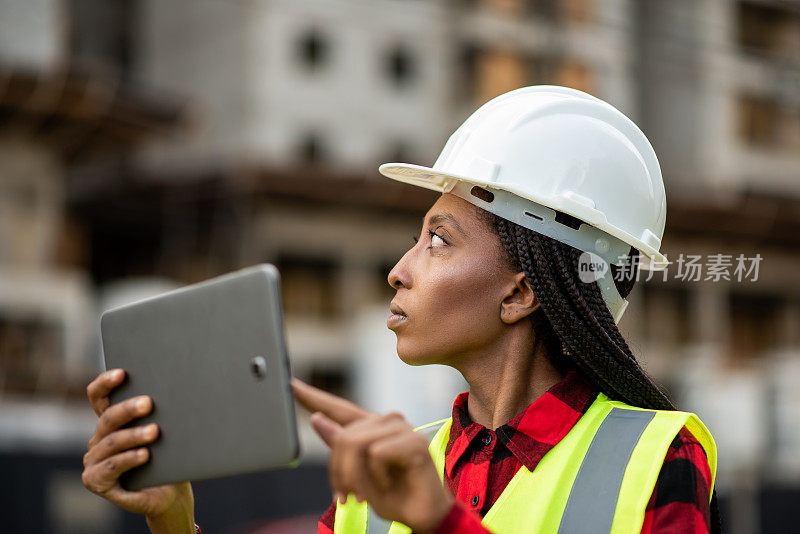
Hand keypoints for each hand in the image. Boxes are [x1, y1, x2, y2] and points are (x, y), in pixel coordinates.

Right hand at [82, 369, 194, 531]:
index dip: (105, 383)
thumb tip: (174, 390)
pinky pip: (110, 467)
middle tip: (149, 403)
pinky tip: (144, 455)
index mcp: (111, 422)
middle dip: (128, 409)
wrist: (170, 493)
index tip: (122, 373)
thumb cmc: (168, 458)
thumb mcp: (164, 432)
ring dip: (133, 435)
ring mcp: (94, 461)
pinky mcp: (96, 481)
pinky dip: (128, 459)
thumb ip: (159, 414)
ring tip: (155, 431)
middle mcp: (98, 439)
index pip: (99, 397)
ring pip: (111, 442)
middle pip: (108, 418)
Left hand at [292, 378, 453, 532]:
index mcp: (372, 428)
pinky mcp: (414, 441)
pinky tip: (390, 484)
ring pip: (356, 443)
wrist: (424, 516)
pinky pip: (376, 454)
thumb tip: (317, 418)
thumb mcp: (357, 474)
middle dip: (339, 471)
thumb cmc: (393, 494)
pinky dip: (377, 477)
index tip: (291, 385)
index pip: (339, 408)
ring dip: (356, 476)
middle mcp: (387, 422)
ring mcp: (403, 429)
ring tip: (366, 494)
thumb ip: (340, 446)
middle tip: (345, 496)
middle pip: (343, 436)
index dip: (314, 397)